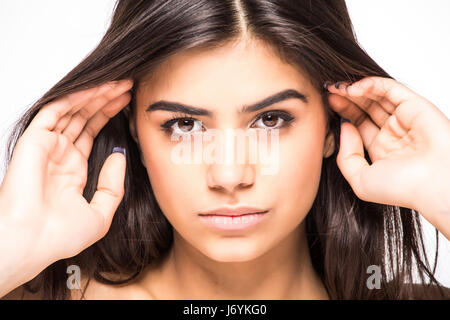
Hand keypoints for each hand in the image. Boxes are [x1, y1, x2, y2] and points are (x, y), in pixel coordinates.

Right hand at [0, 79, 132, 294]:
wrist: (34, 243)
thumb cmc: (59, 236)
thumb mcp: (100, 214)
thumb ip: (112, 187)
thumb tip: (118, 157)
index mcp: (72, 171)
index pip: (92, 133)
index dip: (109, 116)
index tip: (128, 103)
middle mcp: (60, 155)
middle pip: (85, 118)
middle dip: (106, 100)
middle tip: (127, 85)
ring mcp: (47, 146)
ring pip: (73, 111)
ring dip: (95, 95)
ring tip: (118, 84)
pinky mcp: (35, 140)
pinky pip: (56, 111)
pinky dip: (75, 98)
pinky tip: (96, 90)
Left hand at [326, 76, 449, 238]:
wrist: (433, 185)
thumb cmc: (402, 188)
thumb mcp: (360, 179)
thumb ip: (346, 155)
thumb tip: (344, 126)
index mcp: (382, 150)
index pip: (358, 124)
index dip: (342, 113)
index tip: (325, 105)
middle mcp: (393, 133)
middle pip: (365, 108)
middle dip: (345, 99)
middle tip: (327, 91)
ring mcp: (405, 119)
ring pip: (376, 96)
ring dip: (354, 89)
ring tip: (335, 87)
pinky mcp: (415, 106)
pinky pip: (390, 89)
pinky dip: (370, 85)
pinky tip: (351, 88)